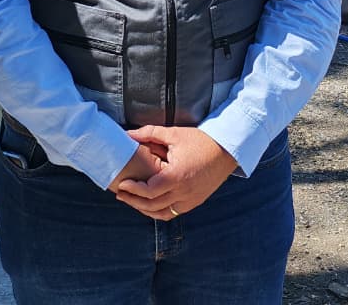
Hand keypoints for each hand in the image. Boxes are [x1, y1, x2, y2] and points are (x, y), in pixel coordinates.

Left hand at [113, 126, 239, 219]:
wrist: (227, 151)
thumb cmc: (200, 141)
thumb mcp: (174, 134)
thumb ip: (149, 134)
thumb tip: (128, 133)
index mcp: (177, 176)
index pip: (149, 190)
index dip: (133, 189)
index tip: (121, 184)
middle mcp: (184, 192)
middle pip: (153, 205)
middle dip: (134, 201)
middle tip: (120, 194)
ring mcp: (191, 200)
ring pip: (162, 213)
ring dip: (145, 209)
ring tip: (132, 201)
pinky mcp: (195, 202)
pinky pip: (173, 213)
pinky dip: (159, 212)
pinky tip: (150, 205)